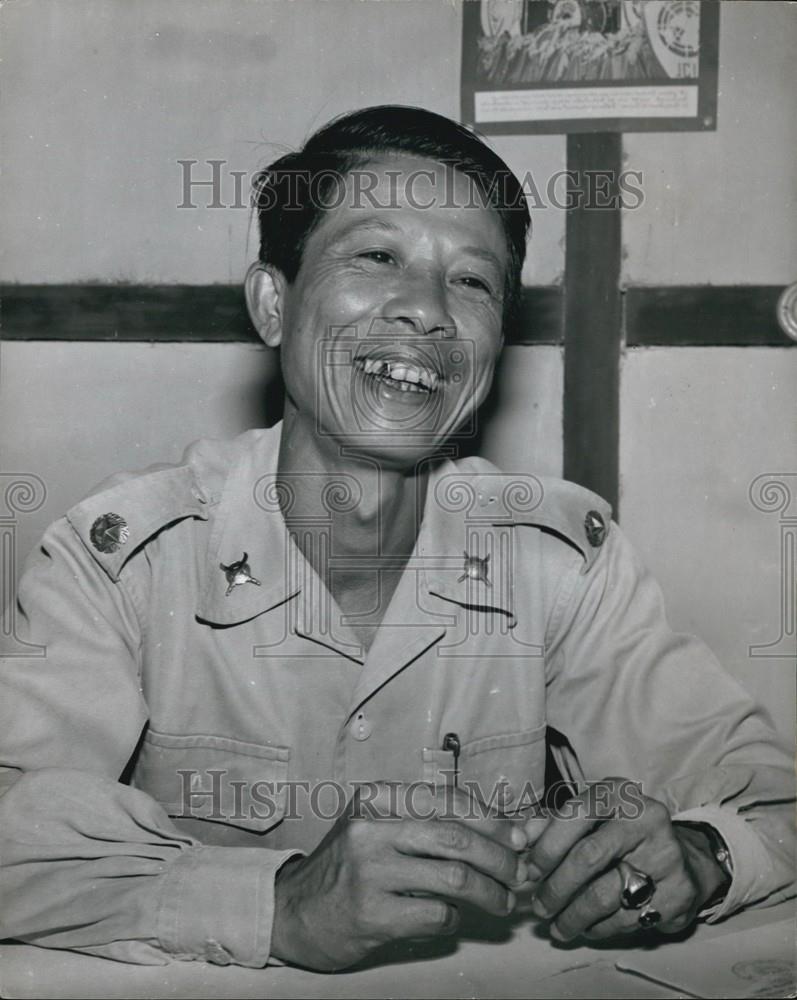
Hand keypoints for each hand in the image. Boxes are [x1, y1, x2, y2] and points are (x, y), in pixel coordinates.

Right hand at [271, 781, 527, 969]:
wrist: (293, 911)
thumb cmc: (348, 867)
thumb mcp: (380, 828)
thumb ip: (431, 824)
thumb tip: (503, 831)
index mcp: (377, 799)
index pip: (448, 801)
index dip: (492, 820)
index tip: (519, 837)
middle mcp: (371, 828)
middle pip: (458, 839)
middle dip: (501, 858)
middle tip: (520, 874)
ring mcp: (370, 871)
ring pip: (454, 877)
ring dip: (490, 893)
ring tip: (504, 902)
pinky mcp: (372, 913)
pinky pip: (436, 915)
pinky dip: (456, 920)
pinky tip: (454, 919)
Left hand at [522, 778, 727, 941]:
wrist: (684, 859)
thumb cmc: (621, 835)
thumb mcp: (589, 818)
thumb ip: (551, 825)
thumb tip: (518, 841)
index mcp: (619, 794)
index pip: (575, 814)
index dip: (547, 846)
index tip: (529, 872)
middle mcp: (646, 819)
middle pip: (589, 857)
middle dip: (556, 888)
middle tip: (539, 908)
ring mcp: (666, 855)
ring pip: (606, 894)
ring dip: (573, 916)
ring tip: (557, 926)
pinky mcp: (679, 892)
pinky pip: (627, 918)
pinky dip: (600, 928)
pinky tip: (587, 928)